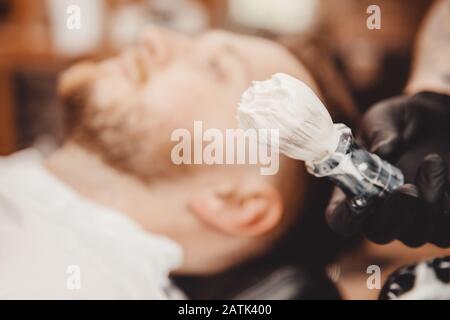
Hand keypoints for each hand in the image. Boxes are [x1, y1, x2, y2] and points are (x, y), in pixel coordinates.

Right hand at [326, 92, 449, 247]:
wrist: (437, 121)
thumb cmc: (403, 120)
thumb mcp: (386, 117)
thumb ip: (379, 132)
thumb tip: (383, 152)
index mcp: (354, 191)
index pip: (342, 219)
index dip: (347, 217)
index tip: (359, 200)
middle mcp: (381, 211)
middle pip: (379, 233)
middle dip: (393, 216)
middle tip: (405, 190)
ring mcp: (413, 218)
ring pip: (417, 235)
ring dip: (426, 205)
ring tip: (432, 163)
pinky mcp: (443, 217)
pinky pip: (446, 229)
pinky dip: (446, 203)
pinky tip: (443, 170)